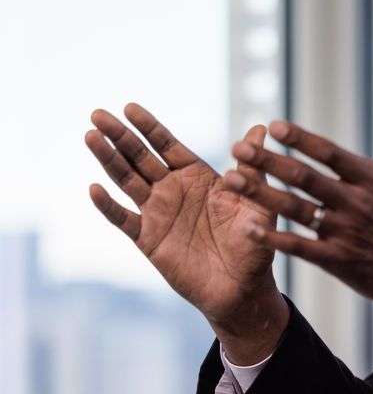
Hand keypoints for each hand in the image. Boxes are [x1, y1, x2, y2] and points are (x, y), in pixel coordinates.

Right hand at [85, 104, 288, 362]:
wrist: (243, 288)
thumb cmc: (255, 244)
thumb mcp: (258, 202)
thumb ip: (252, 169)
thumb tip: (260, 128)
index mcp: (199, 177)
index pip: (168, 145)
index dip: (149, 127)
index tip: (129, 106)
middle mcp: (174, 190)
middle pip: (141, 157)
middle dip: (120, 136)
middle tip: (97, 114)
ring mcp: (158, 213)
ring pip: (127, 181)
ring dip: (108, 160)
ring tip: (91, 137)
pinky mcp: (149, 240)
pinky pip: (124, 219)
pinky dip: (109, 205)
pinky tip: (94, 188)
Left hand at [222, 97, 372, 351]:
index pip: (330, 153)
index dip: (301, 139)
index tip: (273, 125)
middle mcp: (356, 203)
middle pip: (304, 178)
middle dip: (268, 161)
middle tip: (237, 148)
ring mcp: (345, 233)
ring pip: (295, 209)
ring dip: (260, 194)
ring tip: (232, 180)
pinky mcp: (338, 262)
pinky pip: (299, 247)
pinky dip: (273, 237)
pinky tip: (247, 227)